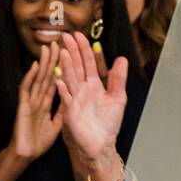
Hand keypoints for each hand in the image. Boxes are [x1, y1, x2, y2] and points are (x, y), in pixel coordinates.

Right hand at [8, 41, 63, 161]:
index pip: (56, 80)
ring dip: (43, 63)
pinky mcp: (23, 106)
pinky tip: (34, 66)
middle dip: (54, 59)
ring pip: (38, 78)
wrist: (26, 155)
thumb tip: (72, 98)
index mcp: (47, 102)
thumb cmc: (39, 142)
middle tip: (61, 42)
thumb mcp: (57, 124)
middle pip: (47, 75)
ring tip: (48, 48)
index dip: (62, 67)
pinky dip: (30, 77)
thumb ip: (63, 110)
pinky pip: (27, 89)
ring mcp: (30, 101)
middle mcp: (38, 98)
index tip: (69, 54)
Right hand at [55, 31, 127, 166]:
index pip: (88, 63)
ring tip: (64, 52)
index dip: (84, 49)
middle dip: (72, 51)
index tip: (79, 35)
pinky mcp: (71, 112)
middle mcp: (82, 90)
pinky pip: (66, 99)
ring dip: (66, 66)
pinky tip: (59, 80)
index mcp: (93, 85)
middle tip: (67, 36)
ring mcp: (75, 100)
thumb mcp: (117, 98)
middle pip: (76, 66)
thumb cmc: (107, 125)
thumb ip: (118, 79)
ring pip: (70, 79)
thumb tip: (121, 59)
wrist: (99, 145)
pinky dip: (63, 90)